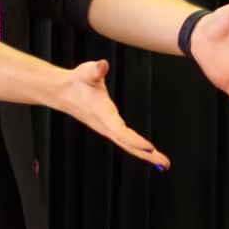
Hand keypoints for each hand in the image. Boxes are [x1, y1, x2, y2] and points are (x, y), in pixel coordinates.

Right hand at [52, 60, 170, 167]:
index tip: (149, 147)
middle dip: (146, 154)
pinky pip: (126, 142)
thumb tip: (102, 65)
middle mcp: (106, 125)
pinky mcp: (110, 129)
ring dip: (146, 155)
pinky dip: (139, 149)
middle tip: (165, 163)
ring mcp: (108, 129)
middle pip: (127, 144)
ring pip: (128, 145)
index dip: (134, 140)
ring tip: (163, 163)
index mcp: (102, 113)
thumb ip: (95, 70)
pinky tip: (151, 153)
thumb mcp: (86, 72)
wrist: (64, 92)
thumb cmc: (78, 81)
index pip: (120, 130)